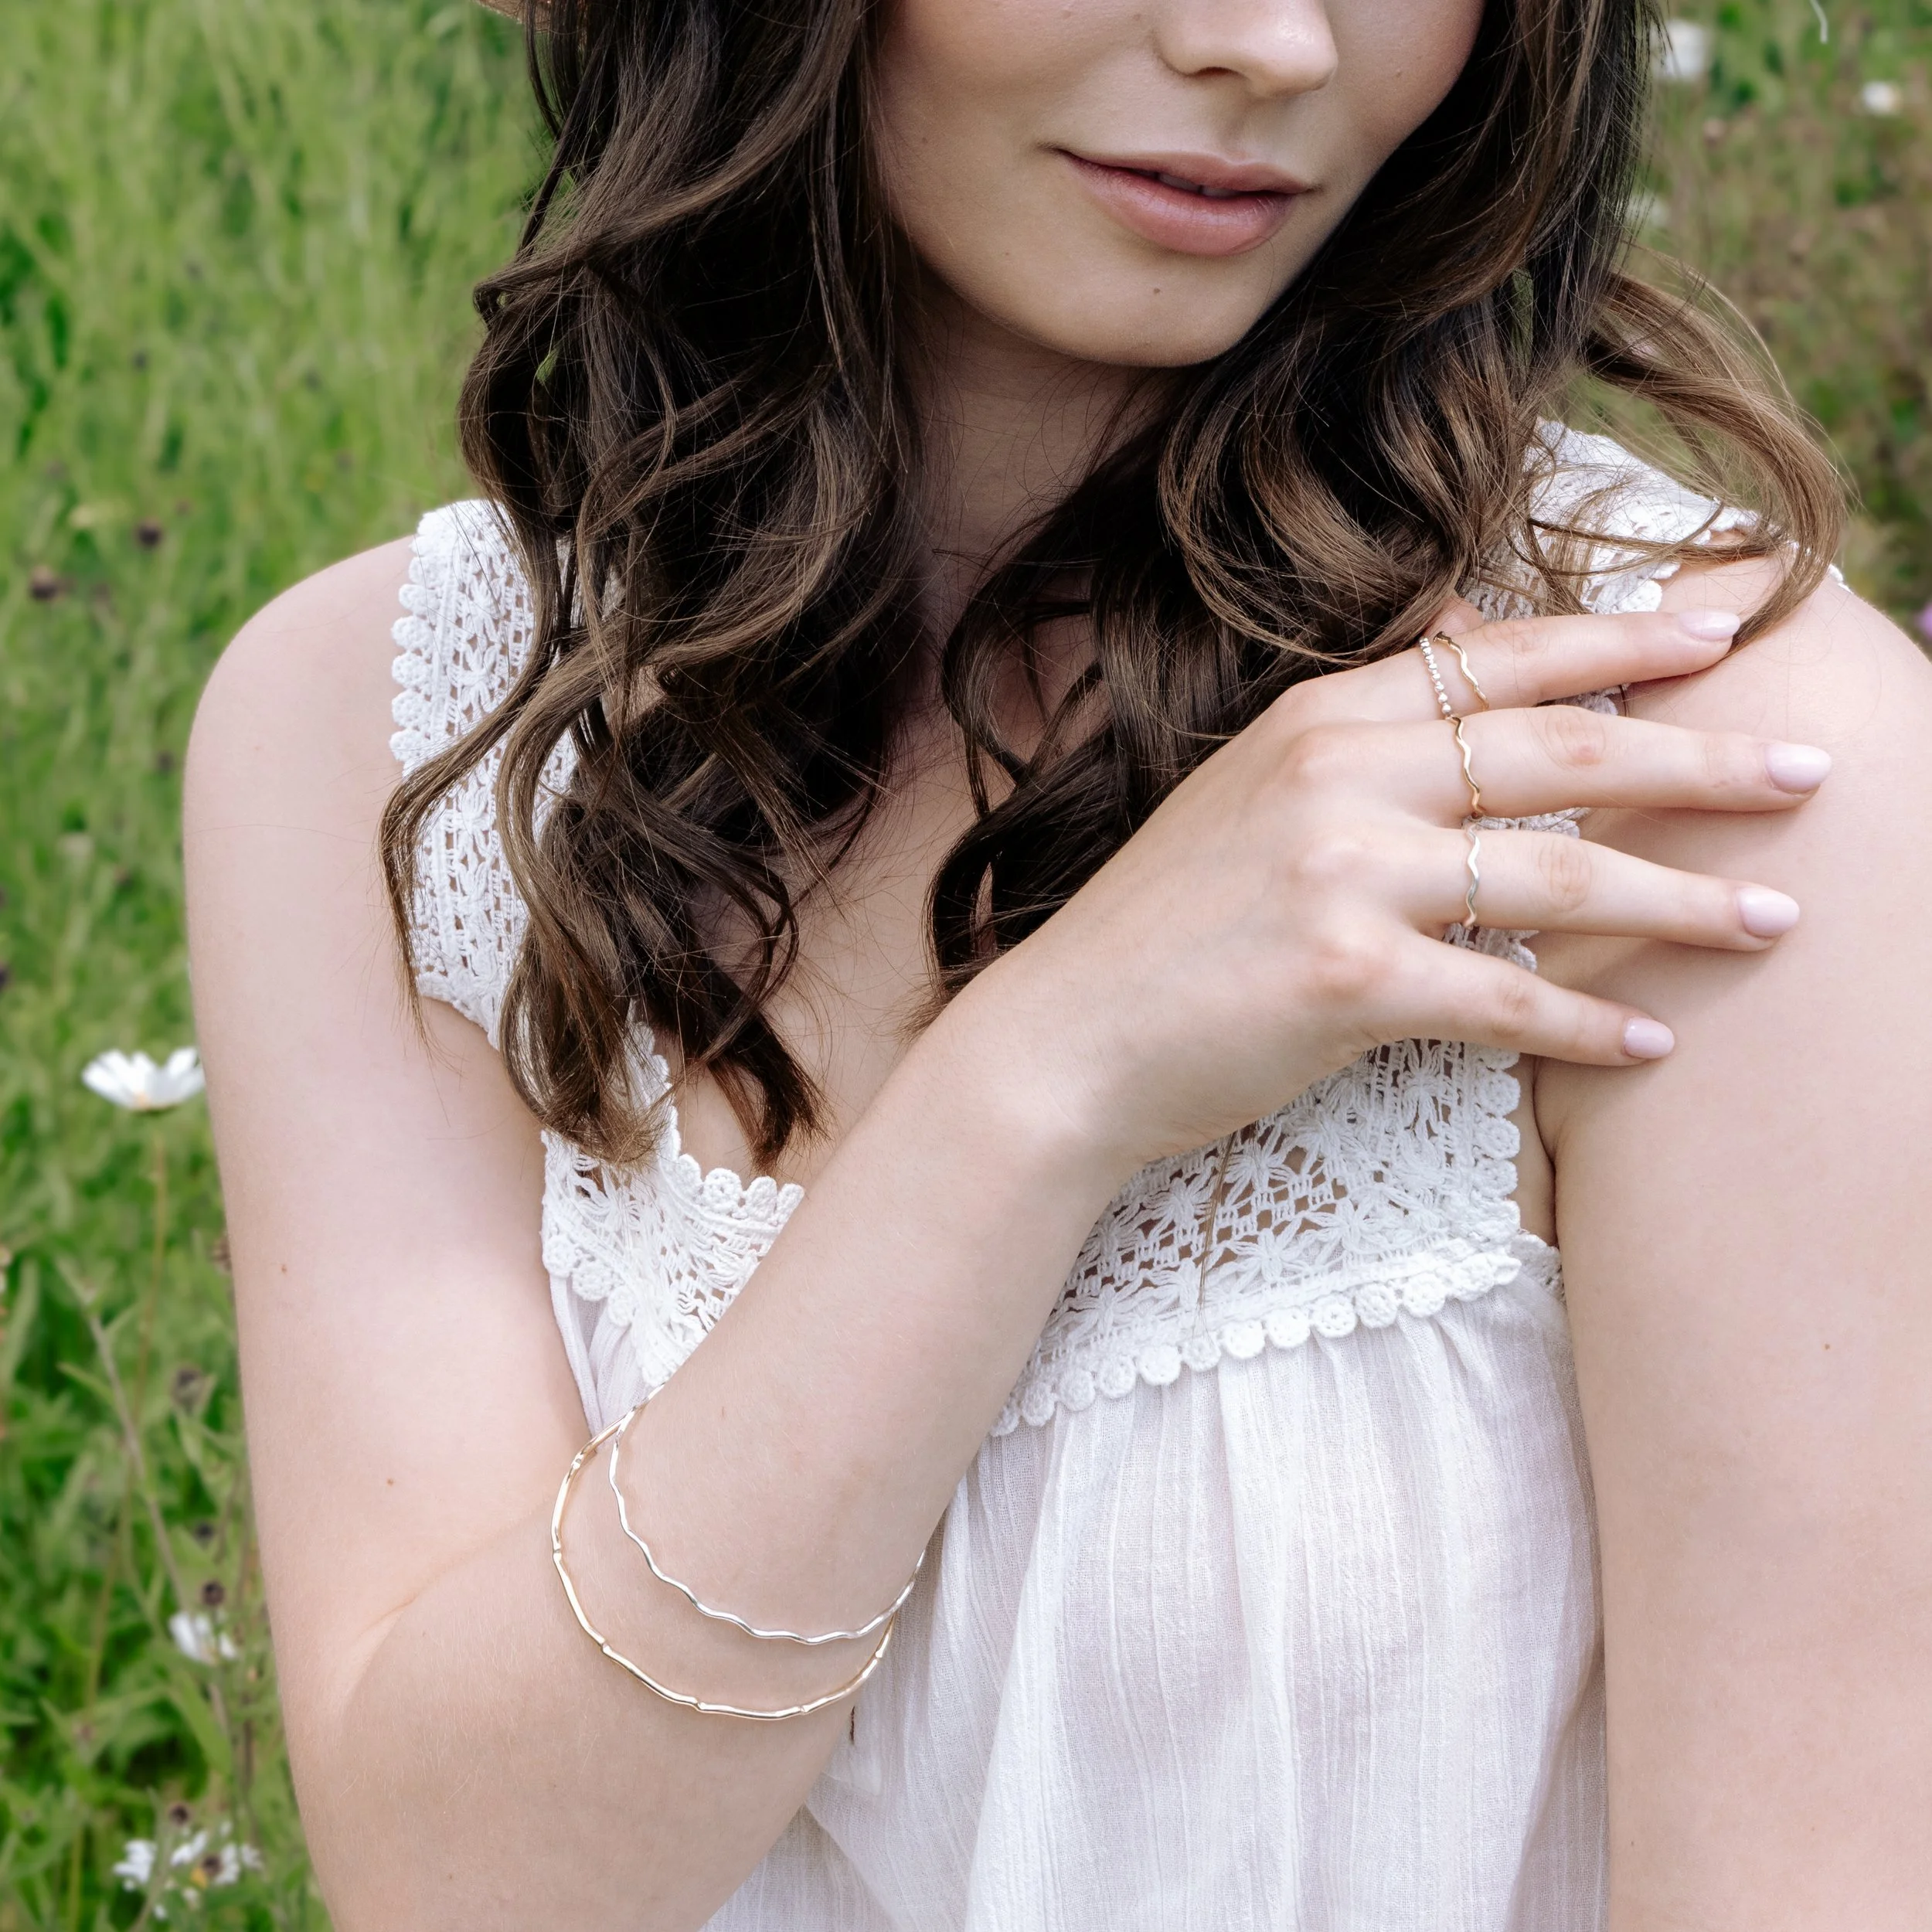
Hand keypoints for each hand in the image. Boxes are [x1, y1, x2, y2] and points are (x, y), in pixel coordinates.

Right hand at [970, 603, 1831, 1173]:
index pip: (1498, 660)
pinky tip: (1651, 1039)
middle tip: (1809, 774)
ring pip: (1556, 873)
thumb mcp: (1249, 789)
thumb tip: (1463, 630)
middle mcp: (1336, 774)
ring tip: (1773, 918)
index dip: (1621, 644)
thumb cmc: (1166, 926)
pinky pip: (1504, 998)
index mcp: (1318, 718)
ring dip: (1680, 899)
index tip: (1725, 636)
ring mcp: (1340, 873)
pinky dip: (1586, 1023)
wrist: (1066, 1037)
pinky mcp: (1343, 979)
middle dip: (1701, 760)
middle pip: (1561, 751)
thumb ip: (1361, 721)